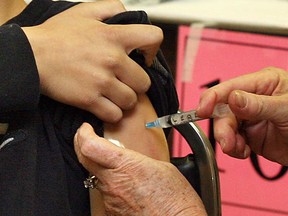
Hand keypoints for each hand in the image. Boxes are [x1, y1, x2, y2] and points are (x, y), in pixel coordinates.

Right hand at [22, 0, 162, 121]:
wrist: (32, 56)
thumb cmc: (57, 35)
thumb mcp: (85, 11)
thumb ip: (112, 8)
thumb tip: (128, 15)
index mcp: (114, 36)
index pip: (153, 38)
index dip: (153, 50)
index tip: (144, 58)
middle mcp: (112, 60)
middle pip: (144, 82)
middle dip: (136, 84)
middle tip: (126, 82)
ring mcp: (101, 82)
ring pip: (131, 101)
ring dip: (125, 100)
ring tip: (115, 95)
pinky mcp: (89, 100)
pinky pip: (115, 115)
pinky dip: (112, 113)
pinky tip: (105, 106)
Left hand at [74, 123, 206, 215]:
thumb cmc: (176, 199)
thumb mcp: (160, 167)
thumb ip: (137, 160)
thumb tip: (128, 160)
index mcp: (126, 166)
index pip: (90, 147)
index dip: (83, 134)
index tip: (86, 129)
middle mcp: (112, 183)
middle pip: (84, 159)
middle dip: (81, 144)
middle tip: (85, 138)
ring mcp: (110, 200)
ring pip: (95, 177)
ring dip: (101, 168)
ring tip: (119, 168)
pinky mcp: (111, 213)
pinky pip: (106, 194)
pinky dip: (113, 187)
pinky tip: (128, 188)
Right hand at [197, 67, 287, 164]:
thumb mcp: (287, 108)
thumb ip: (257, 104)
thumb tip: (233, 98)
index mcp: (262, 83)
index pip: (230, 87)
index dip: (212, 98)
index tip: (202, 110)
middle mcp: (252, 99)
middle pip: (224, 110)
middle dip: (223, 127)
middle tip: (227, 141)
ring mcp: (250, 118)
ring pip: (226, 127)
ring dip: (228, 140)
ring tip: (238, 148)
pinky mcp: (250, 135)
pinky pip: (233, 141)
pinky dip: (235, 149)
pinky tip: (244, 151)